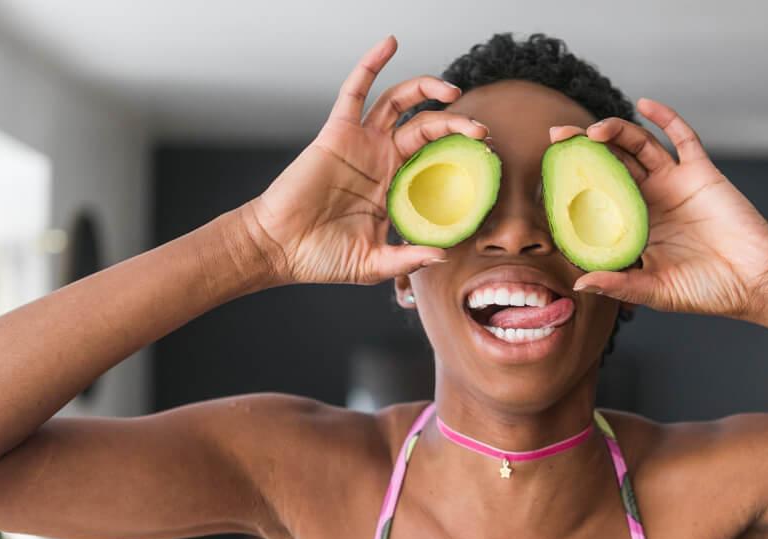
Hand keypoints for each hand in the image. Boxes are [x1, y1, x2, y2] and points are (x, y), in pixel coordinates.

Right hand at [243, 36, 487, 285]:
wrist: (281, 249)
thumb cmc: (323, 258)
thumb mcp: (375, 265)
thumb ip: (408, 259)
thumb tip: (442, 255)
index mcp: (394, 187)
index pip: (435, 160)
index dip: (460, 153)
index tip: (486, 155)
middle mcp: (380, 160)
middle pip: (426, 127)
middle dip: (456, 124)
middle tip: (480, 131)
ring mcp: (360, 144)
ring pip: (398, 103)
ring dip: (426, 88)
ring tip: (451, 90)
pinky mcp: (337, 133)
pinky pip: (355, 90)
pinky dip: (371, 65)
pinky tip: (390, 44)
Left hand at [550, 99, 767, 321]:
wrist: (755, 281)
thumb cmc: (708, 290)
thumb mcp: (657, 292)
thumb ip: (620, 285)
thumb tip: (580, 283)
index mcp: (635, 227)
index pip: (596, 198)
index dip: (573, 185)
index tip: (547, 179)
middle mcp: (650, 200)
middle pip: (611, 164)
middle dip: (583, 149)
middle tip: (556, 138)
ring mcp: (674, 183)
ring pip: (639, 147)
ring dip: (616, 131)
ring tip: (593, 131)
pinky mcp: (701, 172)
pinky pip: (682, 137)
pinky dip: (665, 117)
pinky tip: (645, 103)